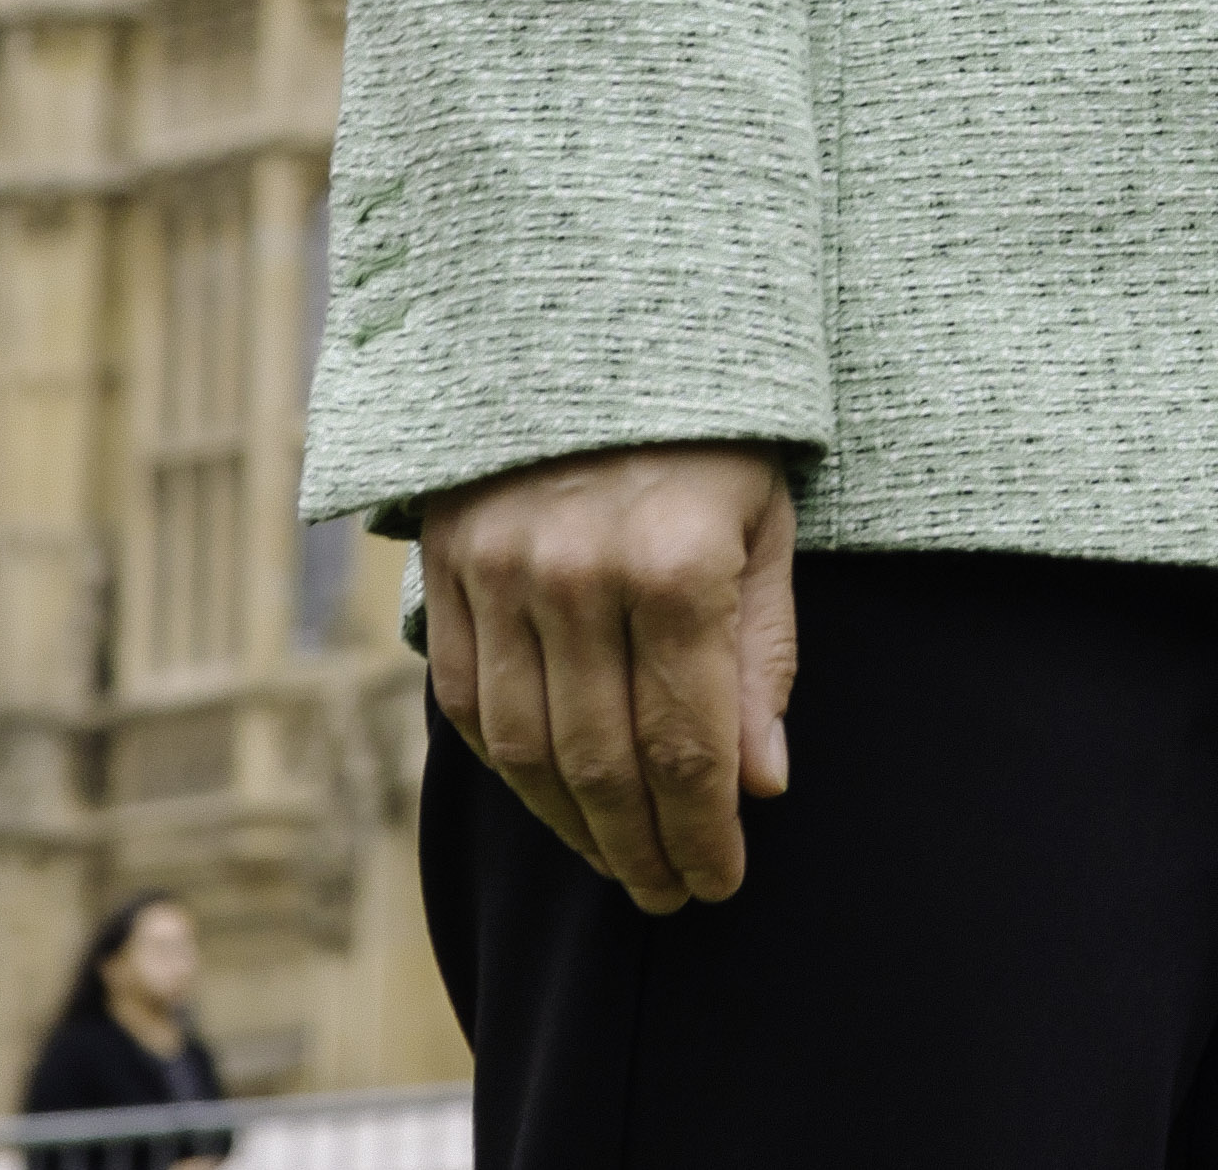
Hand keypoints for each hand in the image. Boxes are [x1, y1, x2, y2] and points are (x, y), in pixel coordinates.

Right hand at [422, 443, 800, 909]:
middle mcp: (579, 575)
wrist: (600, 324)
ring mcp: (502, 573)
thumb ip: (761, 656)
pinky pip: (473, 702)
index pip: (686, 741)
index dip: (702, 829)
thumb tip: (760, 782)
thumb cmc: (714, 427)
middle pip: (600, 761)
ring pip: (526, 748)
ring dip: (572, 825)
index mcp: (678, 560)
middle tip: (671, 894)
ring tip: (619, 862)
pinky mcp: (450, 570)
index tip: (721, 881)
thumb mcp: (767, 524)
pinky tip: (553, 798)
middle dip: (639, 846)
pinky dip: (511, 769)